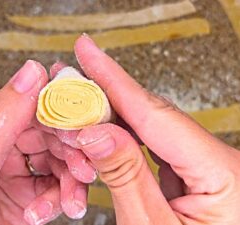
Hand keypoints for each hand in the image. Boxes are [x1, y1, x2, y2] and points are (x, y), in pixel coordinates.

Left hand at [0, 60, 91, 224]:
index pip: (26, 102)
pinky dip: (60, 200)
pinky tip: (45, 213)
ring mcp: (12, 170)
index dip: (58, 111)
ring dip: (70, 181)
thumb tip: (30, 73)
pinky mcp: (25, 194)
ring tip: (71, 200)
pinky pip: (55, 187)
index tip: (82, 122)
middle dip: (71, 152)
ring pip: (58, 161)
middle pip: (49, 132)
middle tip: (85, 166)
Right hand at [69, 35, 239, 223]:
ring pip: (149, 129)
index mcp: (221, 173)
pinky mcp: (189, 174)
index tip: (87, 53)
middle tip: (74, 80)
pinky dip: (122, 140)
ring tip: (80, 110)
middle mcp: (216, 161)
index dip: (114, 79)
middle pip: (152, 114)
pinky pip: (151, 147)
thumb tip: (96, 131)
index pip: (154, 113)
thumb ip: (126, 177)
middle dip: (107, 95)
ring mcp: (202, 166)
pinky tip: (102, 136)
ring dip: (110, 119)